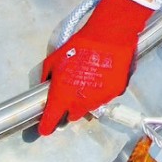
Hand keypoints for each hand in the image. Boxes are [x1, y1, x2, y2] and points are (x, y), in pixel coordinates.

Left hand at [39, 0, 154, 134]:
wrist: (109, 35)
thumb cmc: (80, 45)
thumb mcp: (54, 59)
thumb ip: (46, 76)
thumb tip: (45, 85)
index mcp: (62, 96)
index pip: (49, 123)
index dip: (46, 126)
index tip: (46, 126)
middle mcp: (80, 103)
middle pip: (72, 116)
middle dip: (70, 108)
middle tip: (72, 91)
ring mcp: (100, 99)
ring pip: (90, 107)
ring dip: (87, 98)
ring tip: (90, 78)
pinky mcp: (116, 93)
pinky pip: (106, 96)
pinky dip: (103, 90)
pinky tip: (103, 74)